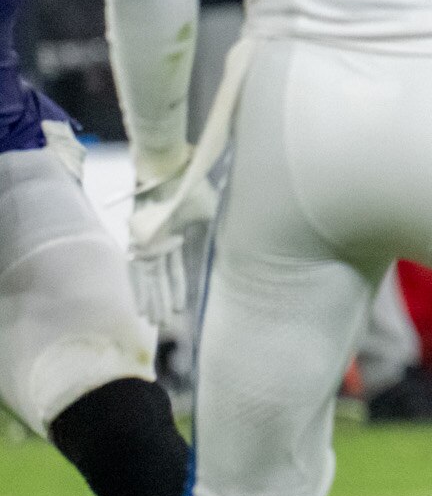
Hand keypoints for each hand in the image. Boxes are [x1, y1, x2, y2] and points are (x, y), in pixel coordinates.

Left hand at [126, 148, 215, 343]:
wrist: (168, 171)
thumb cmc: (192, 186)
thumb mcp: (211, 212)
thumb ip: (212, 233)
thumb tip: (228, 250)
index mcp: (178, 236)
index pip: (178, 269)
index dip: (179, 289)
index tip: (180, 308)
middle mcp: (161, 243)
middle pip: (162, 278)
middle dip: (163, 301)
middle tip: (163, 324)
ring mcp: (148, 243)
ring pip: (150, 279)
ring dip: (153, 301)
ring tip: (155, 322)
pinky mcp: (138, 241)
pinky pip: (138, 271)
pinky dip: (140, 289)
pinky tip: (142, 307)